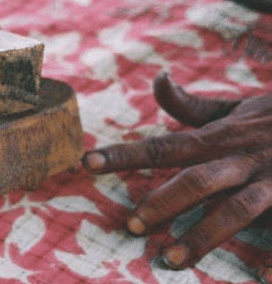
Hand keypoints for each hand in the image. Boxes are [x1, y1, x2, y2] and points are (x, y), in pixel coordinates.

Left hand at [83, 72, 271, 281]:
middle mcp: (242, 157)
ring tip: (172, 260)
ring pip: (236, 208)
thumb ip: (190, 104)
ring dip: (204, 235)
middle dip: (163, 202)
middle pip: (197, 178)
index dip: (124, 154)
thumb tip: (158, 77)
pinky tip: (261, 279)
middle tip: (132, 226)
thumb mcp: (234, 107)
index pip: (163, 145)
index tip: (87, 163)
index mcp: (220, 137)